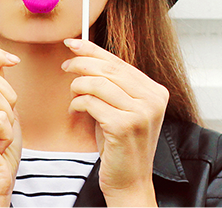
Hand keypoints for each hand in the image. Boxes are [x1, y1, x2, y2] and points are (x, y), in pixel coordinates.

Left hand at [63, 38, 167, 205]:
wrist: (129, 180)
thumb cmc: (121, 144)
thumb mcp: (121, 108)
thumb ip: (113, 84)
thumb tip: (87, 55)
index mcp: (156, 92)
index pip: (119, 62)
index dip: (93, 50)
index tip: (73, 43)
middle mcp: (153, 99)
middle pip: (108, 69)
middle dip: (81, 64)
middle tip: (65, 67)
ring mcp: (141, 113)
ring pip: (97, 83)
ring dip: (78, 86)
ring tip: (74, 96)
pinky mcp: (124, 126)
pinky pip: (91, 102)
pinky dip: (77, 103)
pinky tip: (75, 110)